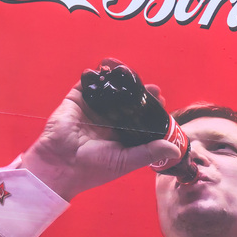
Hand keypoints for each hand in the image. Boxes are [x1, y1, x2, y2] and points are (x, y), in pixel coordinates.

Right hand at [21, 82, 181, 200]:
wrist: (61, 165)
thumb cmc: (92, 168)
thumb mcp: (125, 161)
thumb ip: (149, 152)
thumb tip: (175, 149)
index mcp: (119, 135)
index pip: (138, 117)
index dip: (149, 108)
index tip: (160, 99)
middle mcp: (106, 121)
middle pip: (125, 100)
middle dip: (138, 92)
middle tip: (150, 87)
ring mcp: (91, 109)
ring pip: (108, 90)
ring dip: (119, 81)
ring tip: (131, 74)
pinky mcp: (76, 101)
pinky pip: (86, 84)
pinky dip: (95, 75)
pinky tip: (107, 69)